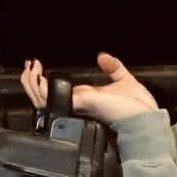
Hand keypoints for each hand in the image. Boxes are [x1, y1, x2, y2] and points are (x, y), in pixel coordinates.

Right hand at [20, 52, 158, 124]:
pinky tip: (37, 78)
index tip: (39, 66)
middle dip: (32, 82)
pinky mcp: (81, 103)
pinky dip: (42, 88)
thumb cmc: (139, 108)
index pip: (58, 94)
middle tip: (29, 66)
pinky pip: (55, 99)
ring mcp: (79, 106)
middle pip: (45, 98)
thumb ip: (113, 67)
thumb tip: (101, 56)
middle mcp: (80, 105)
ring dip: (32, 83)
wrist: (147, 120)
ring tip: (29, 69)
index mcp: (87, 99)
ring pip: (44, 100)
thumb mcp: (125, 81)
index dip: (45, 82)